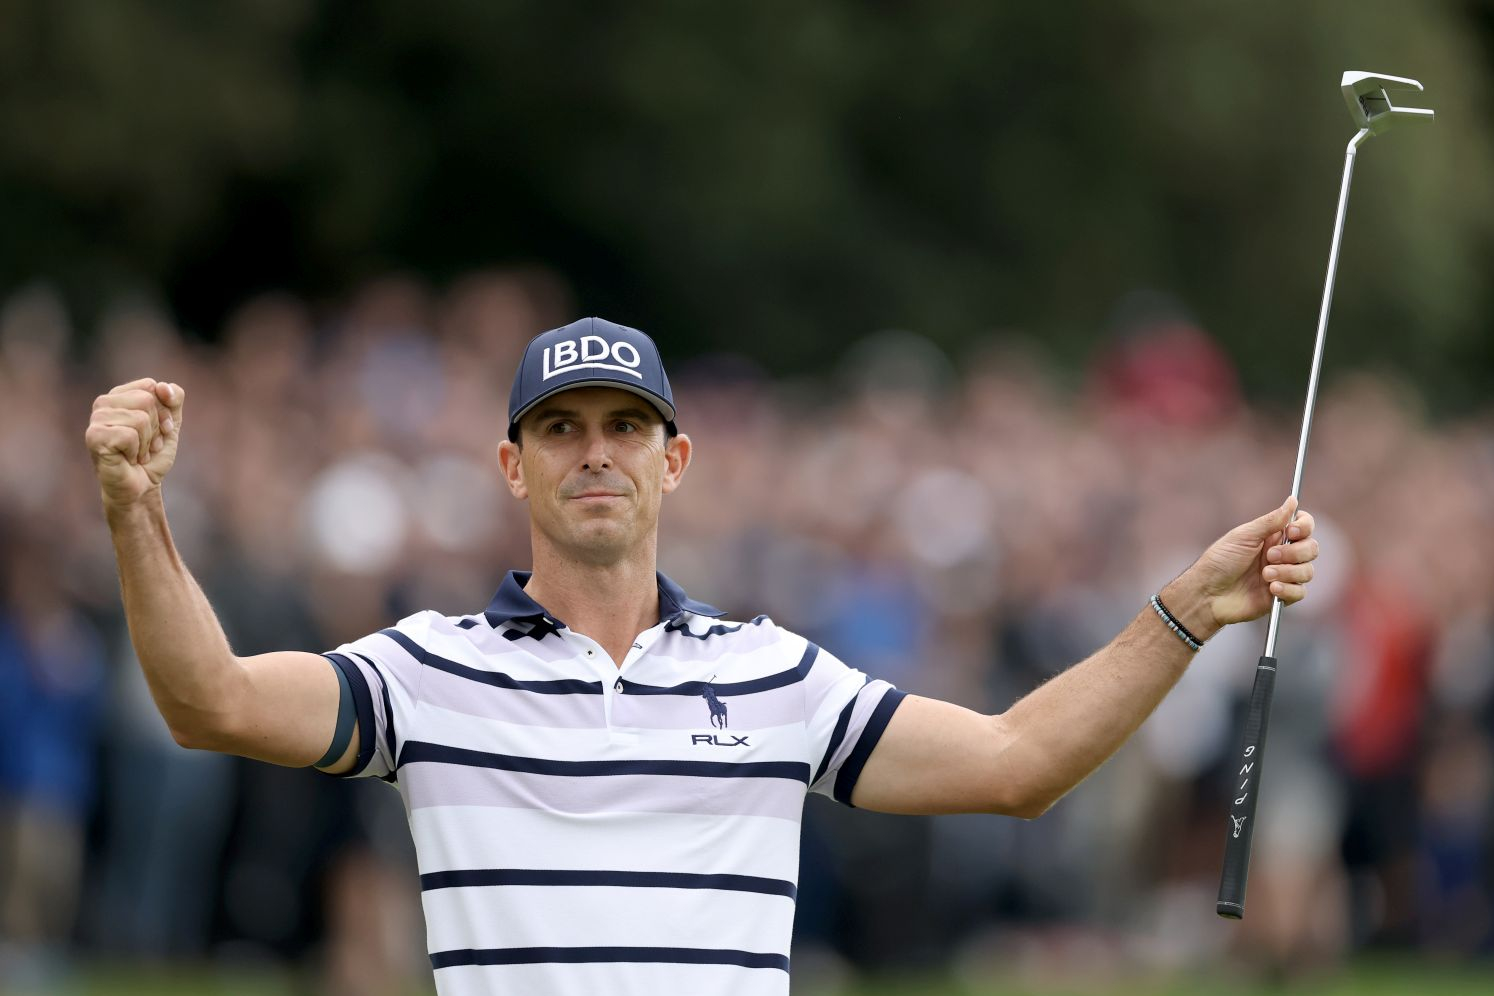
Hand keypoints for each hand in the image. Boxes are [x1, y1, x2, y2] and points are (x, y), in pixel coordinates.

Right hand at [86, 378, 184, 507]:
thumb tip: (163, 386)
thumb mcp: (170, 424)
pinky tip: (128, 459)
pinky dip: (137, 452)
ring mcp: (96, 419)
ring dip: (147, 442)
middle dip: (156, 428)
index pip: (152, 386)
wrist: (141, 486)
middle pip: (147, 400)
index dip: (164, 411)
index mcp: (119, 395)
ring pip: (140, 418)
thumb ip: (174, 400)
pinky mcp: (94, 437)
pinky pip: (130, 435)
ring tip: (137, 453)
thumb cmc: (152, 455)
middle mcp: (103, 403)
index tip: (159, 430)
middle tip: (147, 446)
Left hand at [1163, 497, 1317, 639]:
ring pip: (1307, 571)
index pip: (1303, 527)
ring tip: (1265, 575)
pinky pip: (1300, 592)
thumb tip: (1293, 500)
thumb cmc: (1220, 561)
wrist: (1207, 593)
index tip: (1292, 532)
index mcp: (1273, 537)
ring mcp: (1283, 576)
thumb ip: (1271, 521)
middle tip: (1270, 556)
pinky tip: (1271, 589)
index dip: (1304, 527)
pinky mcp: (1282, 596)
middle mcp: (1282, 555)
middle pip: (1311, 548)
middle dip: (1295, 552)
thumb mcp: (1244, 536)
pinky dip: (1288, 589)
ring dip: (1288, 572)